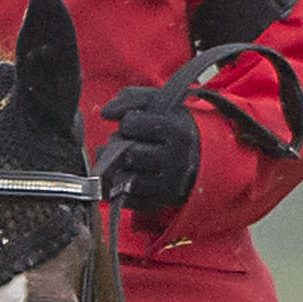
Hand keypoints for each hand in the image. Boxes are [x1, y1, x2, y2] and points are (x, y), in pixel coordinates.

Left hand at [95, 84, 199, 213]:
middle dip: (121, 145)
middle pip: (127, 153)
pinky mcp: (154, 203)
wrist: (197, 158)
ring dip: (116, 165)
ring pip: (122, 177)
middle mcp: (174, 161)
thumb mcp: (158, 104)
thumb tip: (106, 113)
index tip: (136, 123)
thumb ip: (130, 98)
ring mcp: (165, 186)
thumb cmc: (170, 127)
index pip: (131, 123)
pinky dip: (115, 185)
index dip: (128, 121)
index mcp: (177, 132)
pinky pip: (121, 198)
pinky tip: (123, 173)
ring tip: (126, 157)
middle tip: (129, 142)